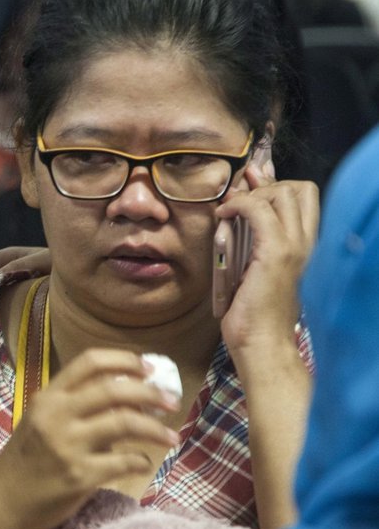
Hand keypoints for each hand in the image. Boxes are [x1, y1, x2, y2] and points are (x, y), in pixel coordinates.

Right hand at [0, 350, 180, 528]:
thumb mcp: (40, 422)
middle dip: (151, 393)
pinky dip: (141, 460)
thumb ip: (73, 407)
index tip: (149, 367)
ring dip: (156, 429)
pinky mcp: (79, 476)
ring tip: (172, 436)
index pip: (89, 362)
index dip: (124, 360)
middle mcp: (56, 415)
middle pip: (114, 390)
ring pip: (126, 423)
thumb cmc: (26, 460)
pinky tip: (143, 462)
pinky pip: (124, 461)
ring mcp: (68, 445)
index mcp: (48, 396)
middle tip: (171, 400)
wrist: (3, 503)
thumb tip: (126, 399)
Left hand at [215, 164, 318, 378]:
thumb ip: (252, 240)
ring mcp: (295, 247)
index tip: (248, 187)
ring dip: (250, 194)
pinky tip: (222, 215)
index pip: (304, 196)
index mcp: (305, 246)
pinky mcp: (276, 254)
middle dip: (265, 185)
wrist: (261, 344)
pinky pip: (258, 210)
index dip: (275, 184)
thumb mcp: (254, 268)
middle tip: (239, 199)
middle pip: (298, 188)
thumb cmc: (253, 313)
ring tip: (229, 211)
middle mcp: (307, 242)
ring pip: (282, 193)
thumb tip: (237, 212)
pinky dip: (237, 205)